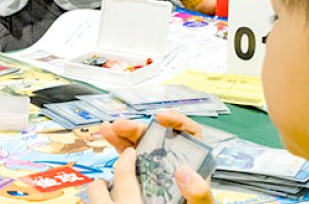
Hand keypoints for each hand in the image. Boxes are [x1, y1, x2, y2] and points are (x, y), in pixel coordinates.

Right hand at [95, 112, 216, 203]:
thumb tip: (184, 173)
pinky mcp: (140, 174)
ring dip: (123, 133)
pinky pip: (128, 156)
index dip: (176, 121)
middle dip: (138, 127)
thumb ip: (199, 192)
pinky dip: (118, 144)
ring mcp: (154, 166)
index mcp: (192, 163)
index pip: (189, 133)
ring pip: (139, 143)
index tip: (160, 117)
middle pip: (157, 136)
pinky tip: (108, 136)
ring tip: (109, 129)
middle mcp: (172, 160)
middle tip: (122, 126)